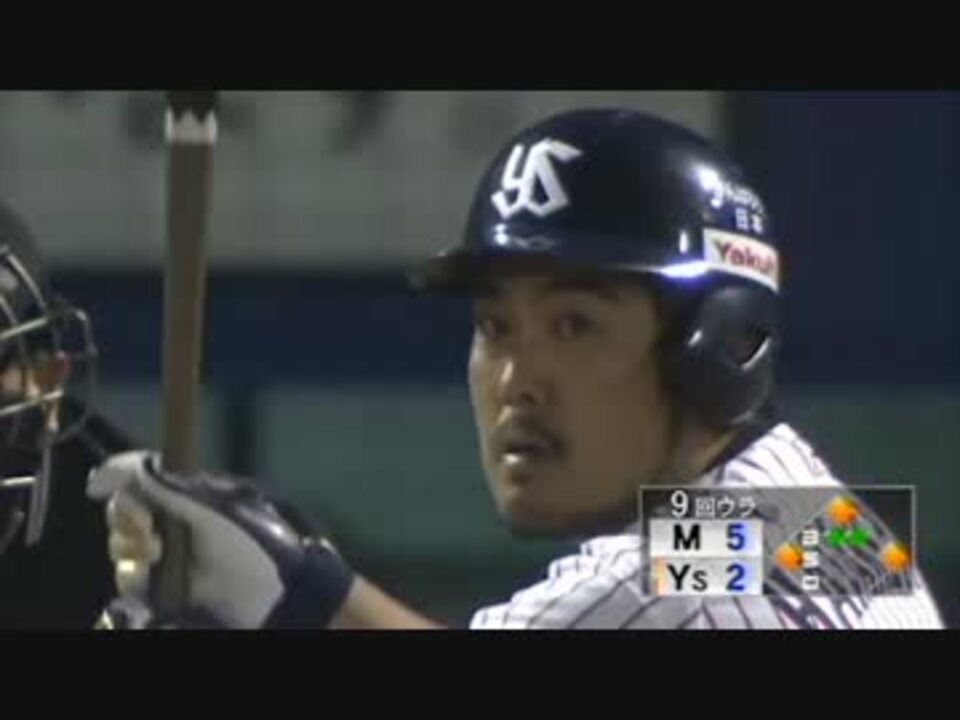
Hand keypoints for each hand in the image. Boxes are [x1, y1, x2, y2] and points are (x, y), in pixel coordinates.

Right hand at [87, 451, 354, 628]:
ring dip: (129, 549)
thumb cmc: (250, 544)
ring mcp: (167, 556)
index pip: (140, 477)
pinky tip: (153, 578)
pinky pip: (129, 579)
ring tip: (157, 555)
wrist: (273, 597)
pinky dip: (134, 577)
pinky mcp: (163, 589)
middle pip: (123, 510)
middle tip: (147, 527)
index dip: (119, 479)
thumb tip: (111, 469)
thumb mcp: (209, 507)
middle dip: (125, 517)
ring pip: (121, 546)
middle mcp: (174, 521)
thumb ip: (164, 484)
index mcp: (188, 494)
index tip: (99, 488)